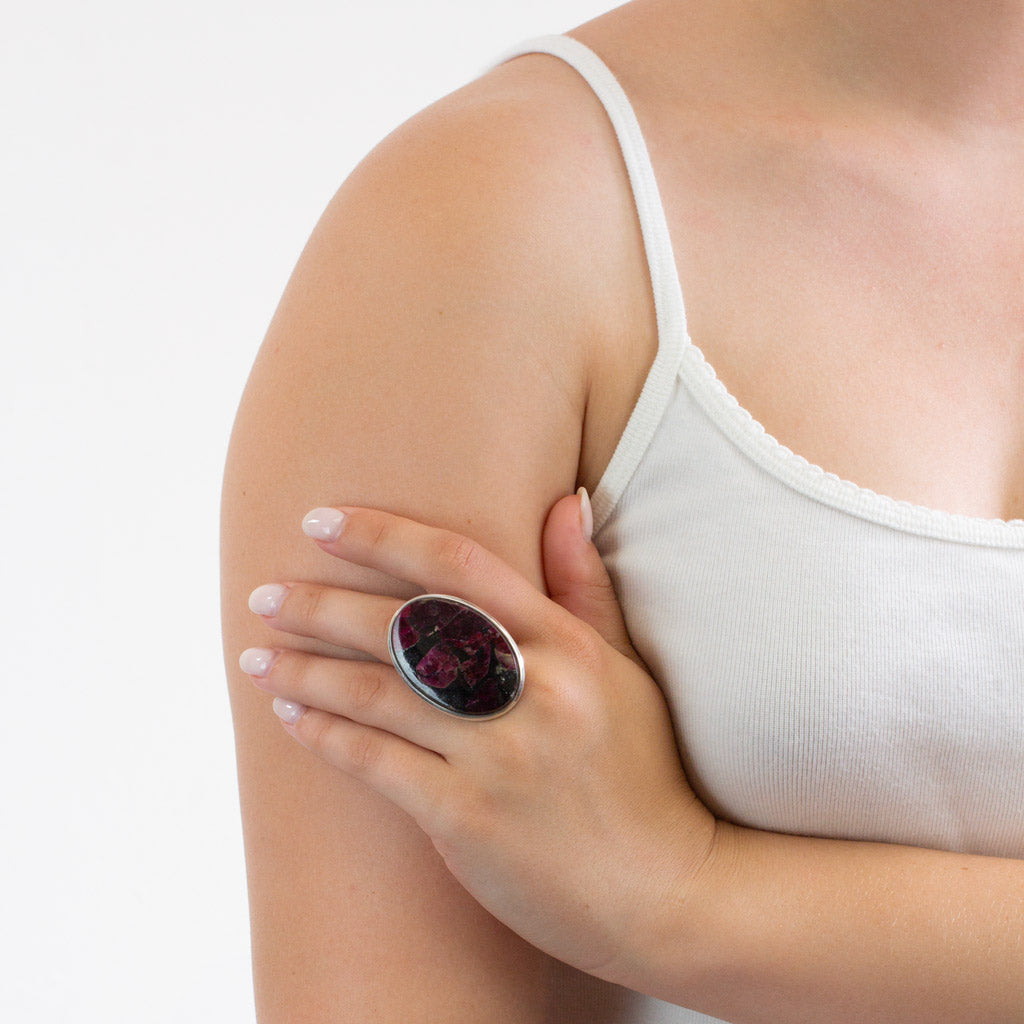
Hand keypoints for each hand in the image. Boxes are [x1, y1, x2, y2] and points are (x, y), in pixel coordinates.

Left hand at [239, 493, 717, 982]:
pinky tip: (291, 714)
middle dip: (322, 605)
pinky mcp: (467, 818)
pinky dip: (326, 734)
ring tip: (256, 655)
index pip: (460, 567)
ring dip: (306, 669)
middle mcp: (532, 692)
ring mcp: (498, 757)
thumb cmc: (642, 772)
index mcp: (568, 647)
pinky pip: (376, 763)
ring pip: (378, 693)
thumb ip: (584, 585)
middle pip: (404, 626)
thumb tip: (566, 500)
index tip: (321, 524)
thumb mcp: (624, 669)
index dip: (383, 537)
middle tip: (265, 594)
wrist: (664, 890)